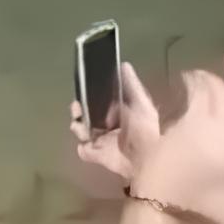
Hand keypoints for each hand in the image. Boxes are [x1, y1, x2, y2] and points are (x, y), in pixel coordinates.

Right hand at [69, 62, 161, 183]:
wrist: (144, 158)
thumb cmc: (146, 129)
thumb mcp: (141, 103)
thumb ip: (132, 85)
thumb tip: (124, 65)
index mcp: (118, 114)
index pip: (100, 102)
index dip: (91, 95)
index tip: (85, 88)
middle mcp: (108, 127)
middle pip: (86, 115)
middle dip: (79, 109)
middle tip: (77, 106)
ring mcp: (100, 142)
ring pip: (81, 131)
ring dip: (79, 126)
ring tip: (81, 124)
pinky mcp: (95, 155)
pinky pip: (82, 150)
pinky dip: (83, 147)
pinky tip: (87, 141)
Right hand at [133, 54, 223, 204]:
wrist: (190, 209)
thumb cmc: (162, 179)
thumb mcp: (144, 146)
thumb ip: (137, 115)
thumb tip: (126, 80)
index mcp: (194, 116)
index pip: (196, 86)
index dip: (190, 78)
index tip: (181, 78)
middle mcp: (218, 119)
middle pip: (219, 88)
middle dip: (209, 77)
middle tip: (198, 77)